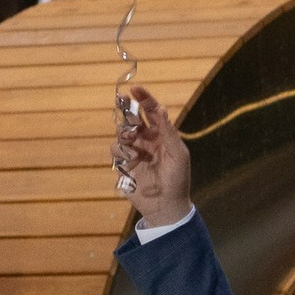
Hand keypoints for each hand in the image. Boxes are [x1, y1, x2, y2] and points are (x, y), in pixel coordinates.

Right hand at [117, 85, 192, 220]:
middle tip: (125, 106)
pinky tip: (131, 158)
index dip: (144, 99)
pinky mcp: (123, 164)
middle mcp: (146, 140)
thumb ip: (168, 132)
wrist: (167, 205)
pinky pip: (116, 150)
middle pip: (132, 119)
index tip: (135, 89)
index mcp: (161, 134)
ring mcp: (134, 151)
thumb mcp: (178, 154)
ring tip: (131, 139)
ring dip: (124, 132)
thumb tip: (161, 109)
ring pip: (122, 133)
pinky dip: (121, 150)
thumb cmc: (178, 179)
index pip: (151, 111)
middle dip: (128, 111)